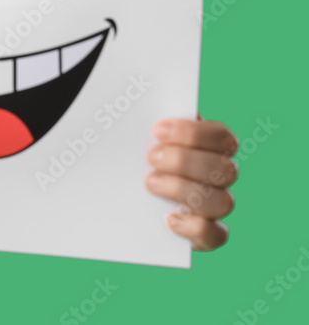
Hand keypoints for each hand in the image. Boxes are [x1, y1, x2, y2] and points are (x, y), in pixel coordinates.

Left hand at [145, 112, 238, 250]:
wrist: (123, 195)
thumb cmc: (136, 156)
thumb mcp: (141, 138)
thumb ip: (151, 129)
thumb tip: (142, 112)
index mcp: (211, 147)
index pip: (222, 137)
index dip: (194, 133)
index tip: (159, 130)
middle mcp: (219, 176)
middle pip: (225, 170)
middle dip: (185, 162)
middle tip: (152, 157)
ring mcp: (215, 206)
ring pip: (223, 202)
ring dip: (185, 191)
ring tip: (151, 183)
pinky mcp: (206, 233)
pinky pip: (216, 235)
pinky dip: (194, 228)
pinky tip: (167, 218)